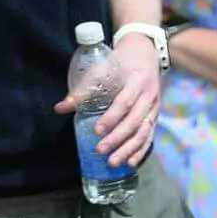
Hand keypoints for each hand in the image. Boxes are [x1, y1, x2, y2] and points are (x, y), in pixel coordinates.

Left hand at [52, 38, 161, 167]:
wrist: (146, 54)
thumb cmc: (121, 62)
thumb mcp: (103, 68)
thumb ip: (84, 89)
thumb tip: (61, 108)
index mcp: (136, 81)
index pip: (125, 102)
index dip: (111, 117)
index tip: (97, 130)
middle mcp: (148, 96)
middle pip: (134, 121)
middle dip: (117, 138)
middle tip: (100, 150)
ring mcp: (154, 107)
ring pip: (144, 132)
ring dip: (128, 149)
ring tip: (113, 162)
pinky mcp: (155, 116)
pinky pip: (149, 136)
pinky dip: (140, 150)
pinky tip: (130, 162)